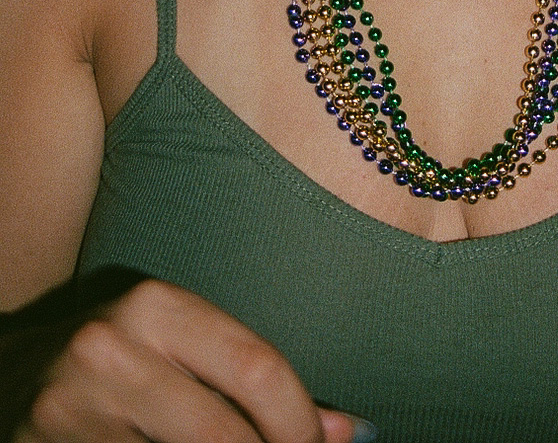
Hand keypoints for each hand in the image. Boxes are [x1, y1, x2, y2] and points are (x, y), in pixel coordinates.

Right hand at [14, 279, 373, 442]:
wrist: (11, 377)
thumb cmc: (117, 362)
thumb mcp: (181, 349)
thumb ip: (252, 381)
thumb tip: (346, 431)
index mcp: (158, 306)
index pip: (256, 367)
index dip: (300, 424)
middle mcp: (113, 349)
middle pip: (223, 434)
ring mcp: (75, 410)